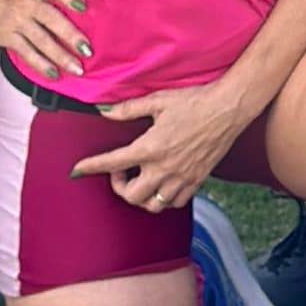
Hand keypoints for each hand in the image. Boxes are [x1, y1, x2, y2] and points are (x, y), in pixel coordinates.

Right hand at [0, 0, 92, 76]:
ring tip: (77, 68)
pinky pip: (27, 53)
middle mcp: (28, 2)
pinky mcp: (8, 37)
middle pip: (52, 20)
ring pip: (42, 41)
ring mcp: (17, 22)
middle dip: (70, 36)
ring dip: (60, 56)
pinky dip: (41, 65)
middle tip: (87, 49)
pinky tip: (55, 74)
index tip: (84, 7)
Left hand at [86, 78, 250, 210]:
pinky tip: (162, 183)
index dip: (91, 167)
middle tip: (121, 171)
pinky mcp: (197, 181)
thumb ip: (128, 109)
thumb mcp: (158, 100)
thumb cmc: (194, 101)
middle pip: (131, 195)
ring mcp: (182, 178)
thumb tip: (104, 111)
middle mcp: (164, 168)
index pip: (113, 163)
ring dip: (141, 196)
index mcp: (151, 147)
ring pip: (153, 204)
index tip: (77, 170)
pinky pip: (175, 202)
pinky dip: (164, 198)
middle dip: (119, 186)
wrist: (228, 108)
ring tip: (140, 179)